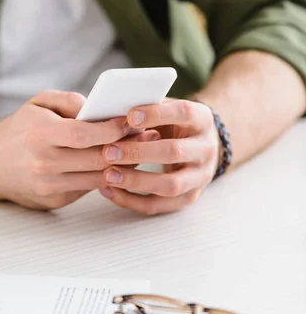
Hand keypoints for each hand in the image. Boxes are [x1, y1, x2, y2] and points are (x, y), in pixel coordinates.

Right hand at [0, 90, 158, 209]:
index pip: (84, 134)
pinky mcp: (53, 201)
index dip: (112, 129)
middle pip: (96, 159)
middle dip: (126, 148)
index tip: (134, 121)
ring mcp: (48, 186)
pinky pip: (88, 188)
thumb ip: (66, 100)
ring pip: (97, 178)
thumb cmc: (19, 129)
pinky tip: (119, 166)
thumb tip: (96, 107)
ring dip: (123, 166)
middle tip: (149, 137)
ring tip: (141, 151)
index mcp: (40, 135)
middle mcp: (43, 163)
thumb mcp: (37, 103)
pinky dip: (106, 177)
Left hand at [99, 99, 219, 214]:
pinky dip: (131, 201)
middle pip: (175, 152)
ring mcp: (200, 177)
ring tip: (107, 175)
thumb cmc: (174, 124)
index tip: (129, 116)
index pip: (184, 113)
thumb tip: (113, 112)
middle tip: (108, 151)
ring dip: (136, 181)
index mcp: (202, 119)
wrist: (200, 147)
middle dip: (139, 152)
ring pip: (170, 185)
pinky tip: (109, 190)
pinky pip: (158, 205)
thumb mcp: (168, 109)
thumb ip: (147, 109)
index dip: (156, 114)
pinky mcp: (188, 198)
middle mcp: (206, 149)